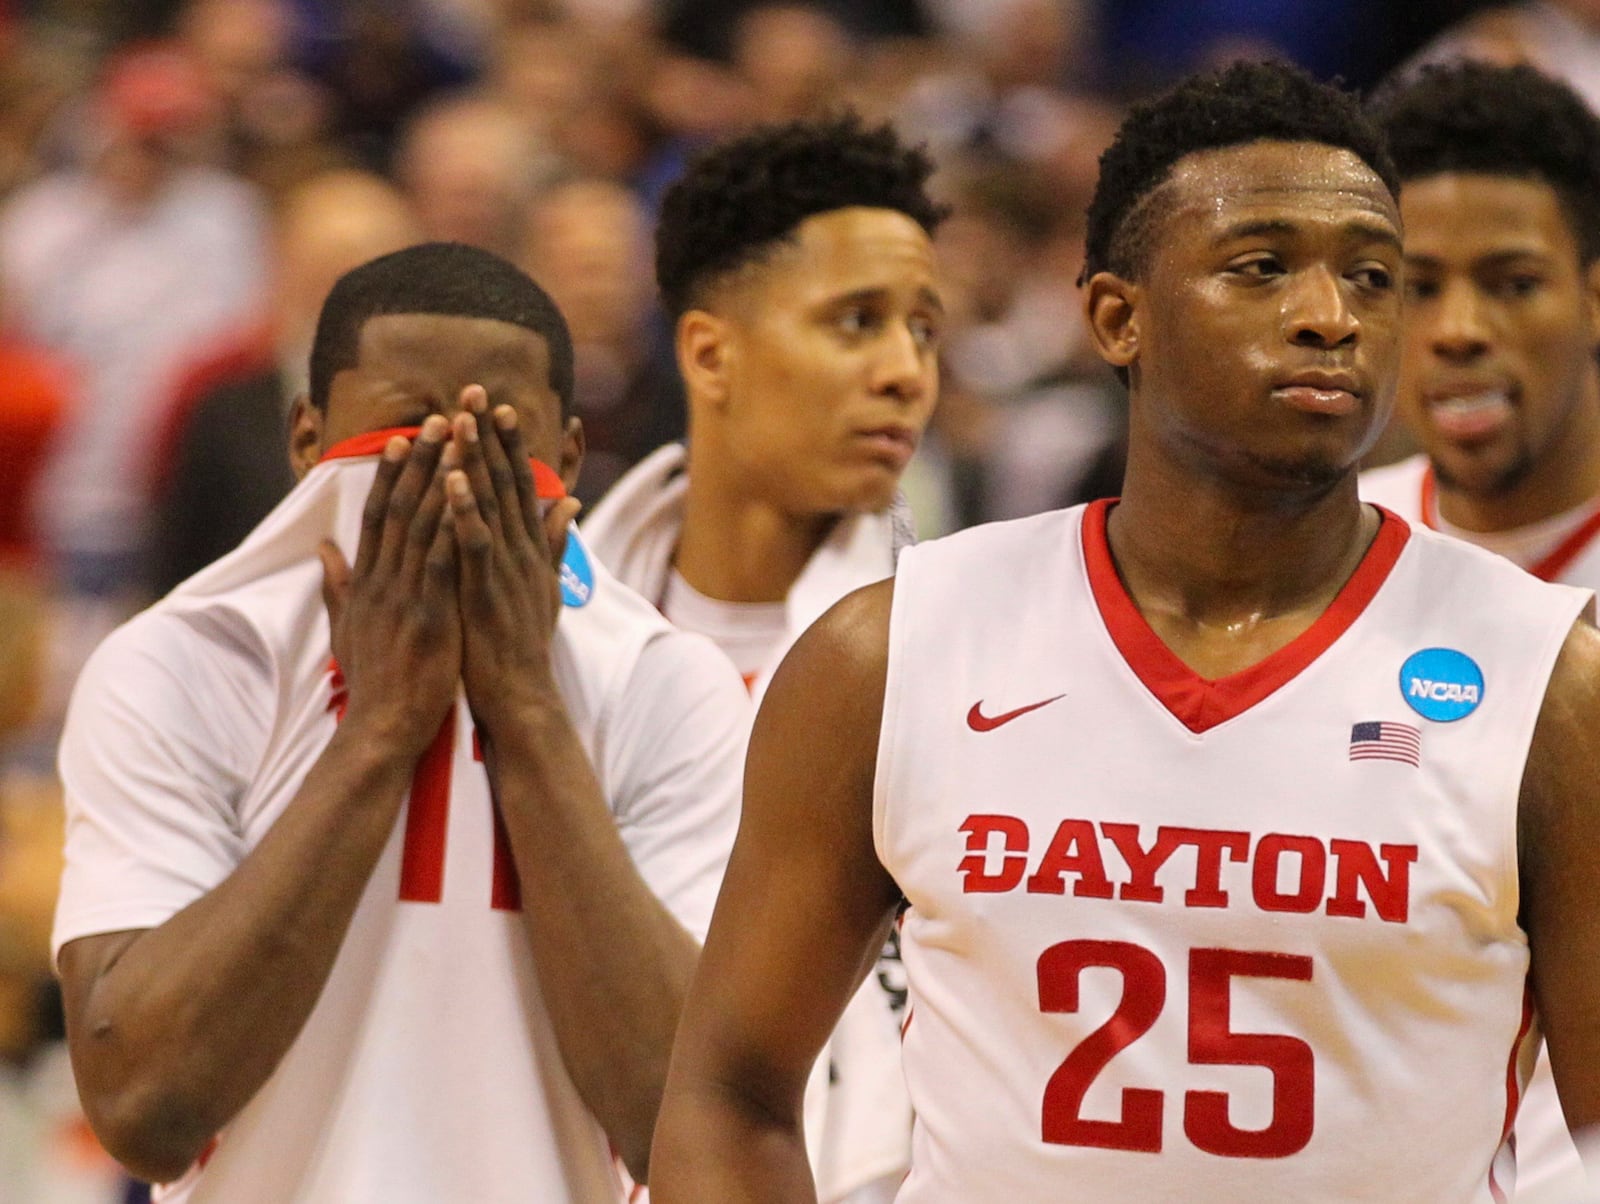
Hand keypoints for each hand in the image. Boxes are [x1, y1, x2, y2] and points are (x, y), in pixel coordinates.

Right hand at [319, 416, 462, 759]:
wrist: (384, 726)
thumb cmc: (375, 679)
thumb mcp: (347, 626)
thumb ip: (337, 584)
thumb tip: (323, 548)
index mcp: (368, 581)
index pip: (379, 516)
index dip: (392, 475)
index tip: (405, 438)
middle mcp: (383, 579)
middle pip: (400, 508)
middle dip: (421, 462)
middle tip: (440, 420)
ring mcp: (405, 595)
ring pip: (422, 525)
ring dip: (441, 480)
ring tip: (459, 442)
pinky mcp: (429, 614)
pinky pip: (442, 561)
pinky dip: (453, 527)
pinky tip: (468, 498)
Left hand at [446, 387, 579, 734]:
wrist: (521, 695)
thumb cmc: (521, 644)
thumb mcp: (544, 587)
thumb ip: (554, 543)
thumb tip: (572, 505)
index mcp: (527, 550)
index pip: (518, 486)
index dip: (508, 445)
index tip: (497, 407)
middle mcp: (521, 551)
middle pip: (506, 482)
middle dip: (491, 435)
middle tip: (477, 390)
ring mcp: (506, 569)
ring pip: (490, 503)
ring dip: (476, 458)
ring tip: (462, 419)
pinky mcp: (487, 590)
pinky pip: (474, 541)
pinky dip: (464, 509)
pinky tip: (452, 479)